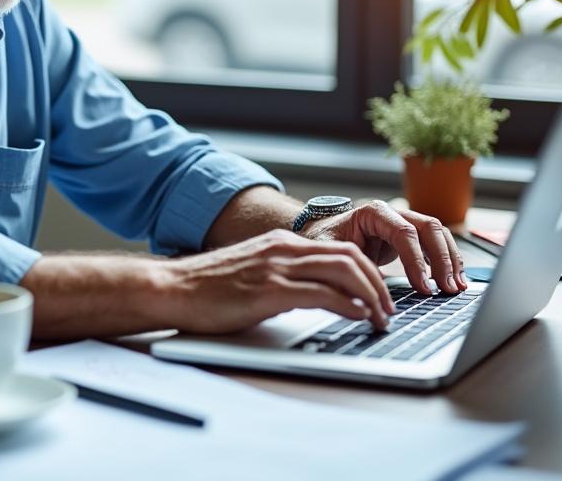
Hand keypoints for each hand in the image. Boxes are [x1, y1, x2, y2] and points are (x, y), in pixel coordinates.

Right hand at [163, 229, 394, 333]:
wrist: (173, 289)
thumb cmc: (207, 288)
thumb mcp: (253, 273)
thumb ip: (284, 278)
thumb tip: (315, 299)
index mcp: (281, 243)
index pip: (340, 249)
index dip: (368, 271)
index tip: (379, 295)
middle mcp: (283, 249)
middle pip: (350, 256)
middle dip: (378, 283)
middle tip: (388, 309)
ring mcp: (277, 268)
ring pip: (344, 271)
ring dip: (370, 296)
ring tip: (379, 318)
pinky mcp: (269, 291)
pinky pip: (322, 294)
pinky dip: (348, 305)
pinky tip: (358, 317)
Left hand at [300, 199, 466, 294]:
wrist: (322, 231)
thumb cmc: (324, 239)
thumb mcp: (328, 252)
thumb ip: (344, 269)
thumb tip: (364, 295)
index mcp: (373, 212)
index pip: (404, 232)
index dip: (416, 260)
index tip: (423, 286)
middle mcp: (393, 213)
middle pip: (428, 228)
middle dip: (442, 259)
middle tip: (447, 288)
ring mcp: (404, 222)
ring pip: (437, 234)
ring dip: (451, 260)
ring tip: (456, 287)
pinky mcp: (410, 237)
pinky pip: (436, 244)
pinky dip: (447, 261)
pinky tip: (454, 280)